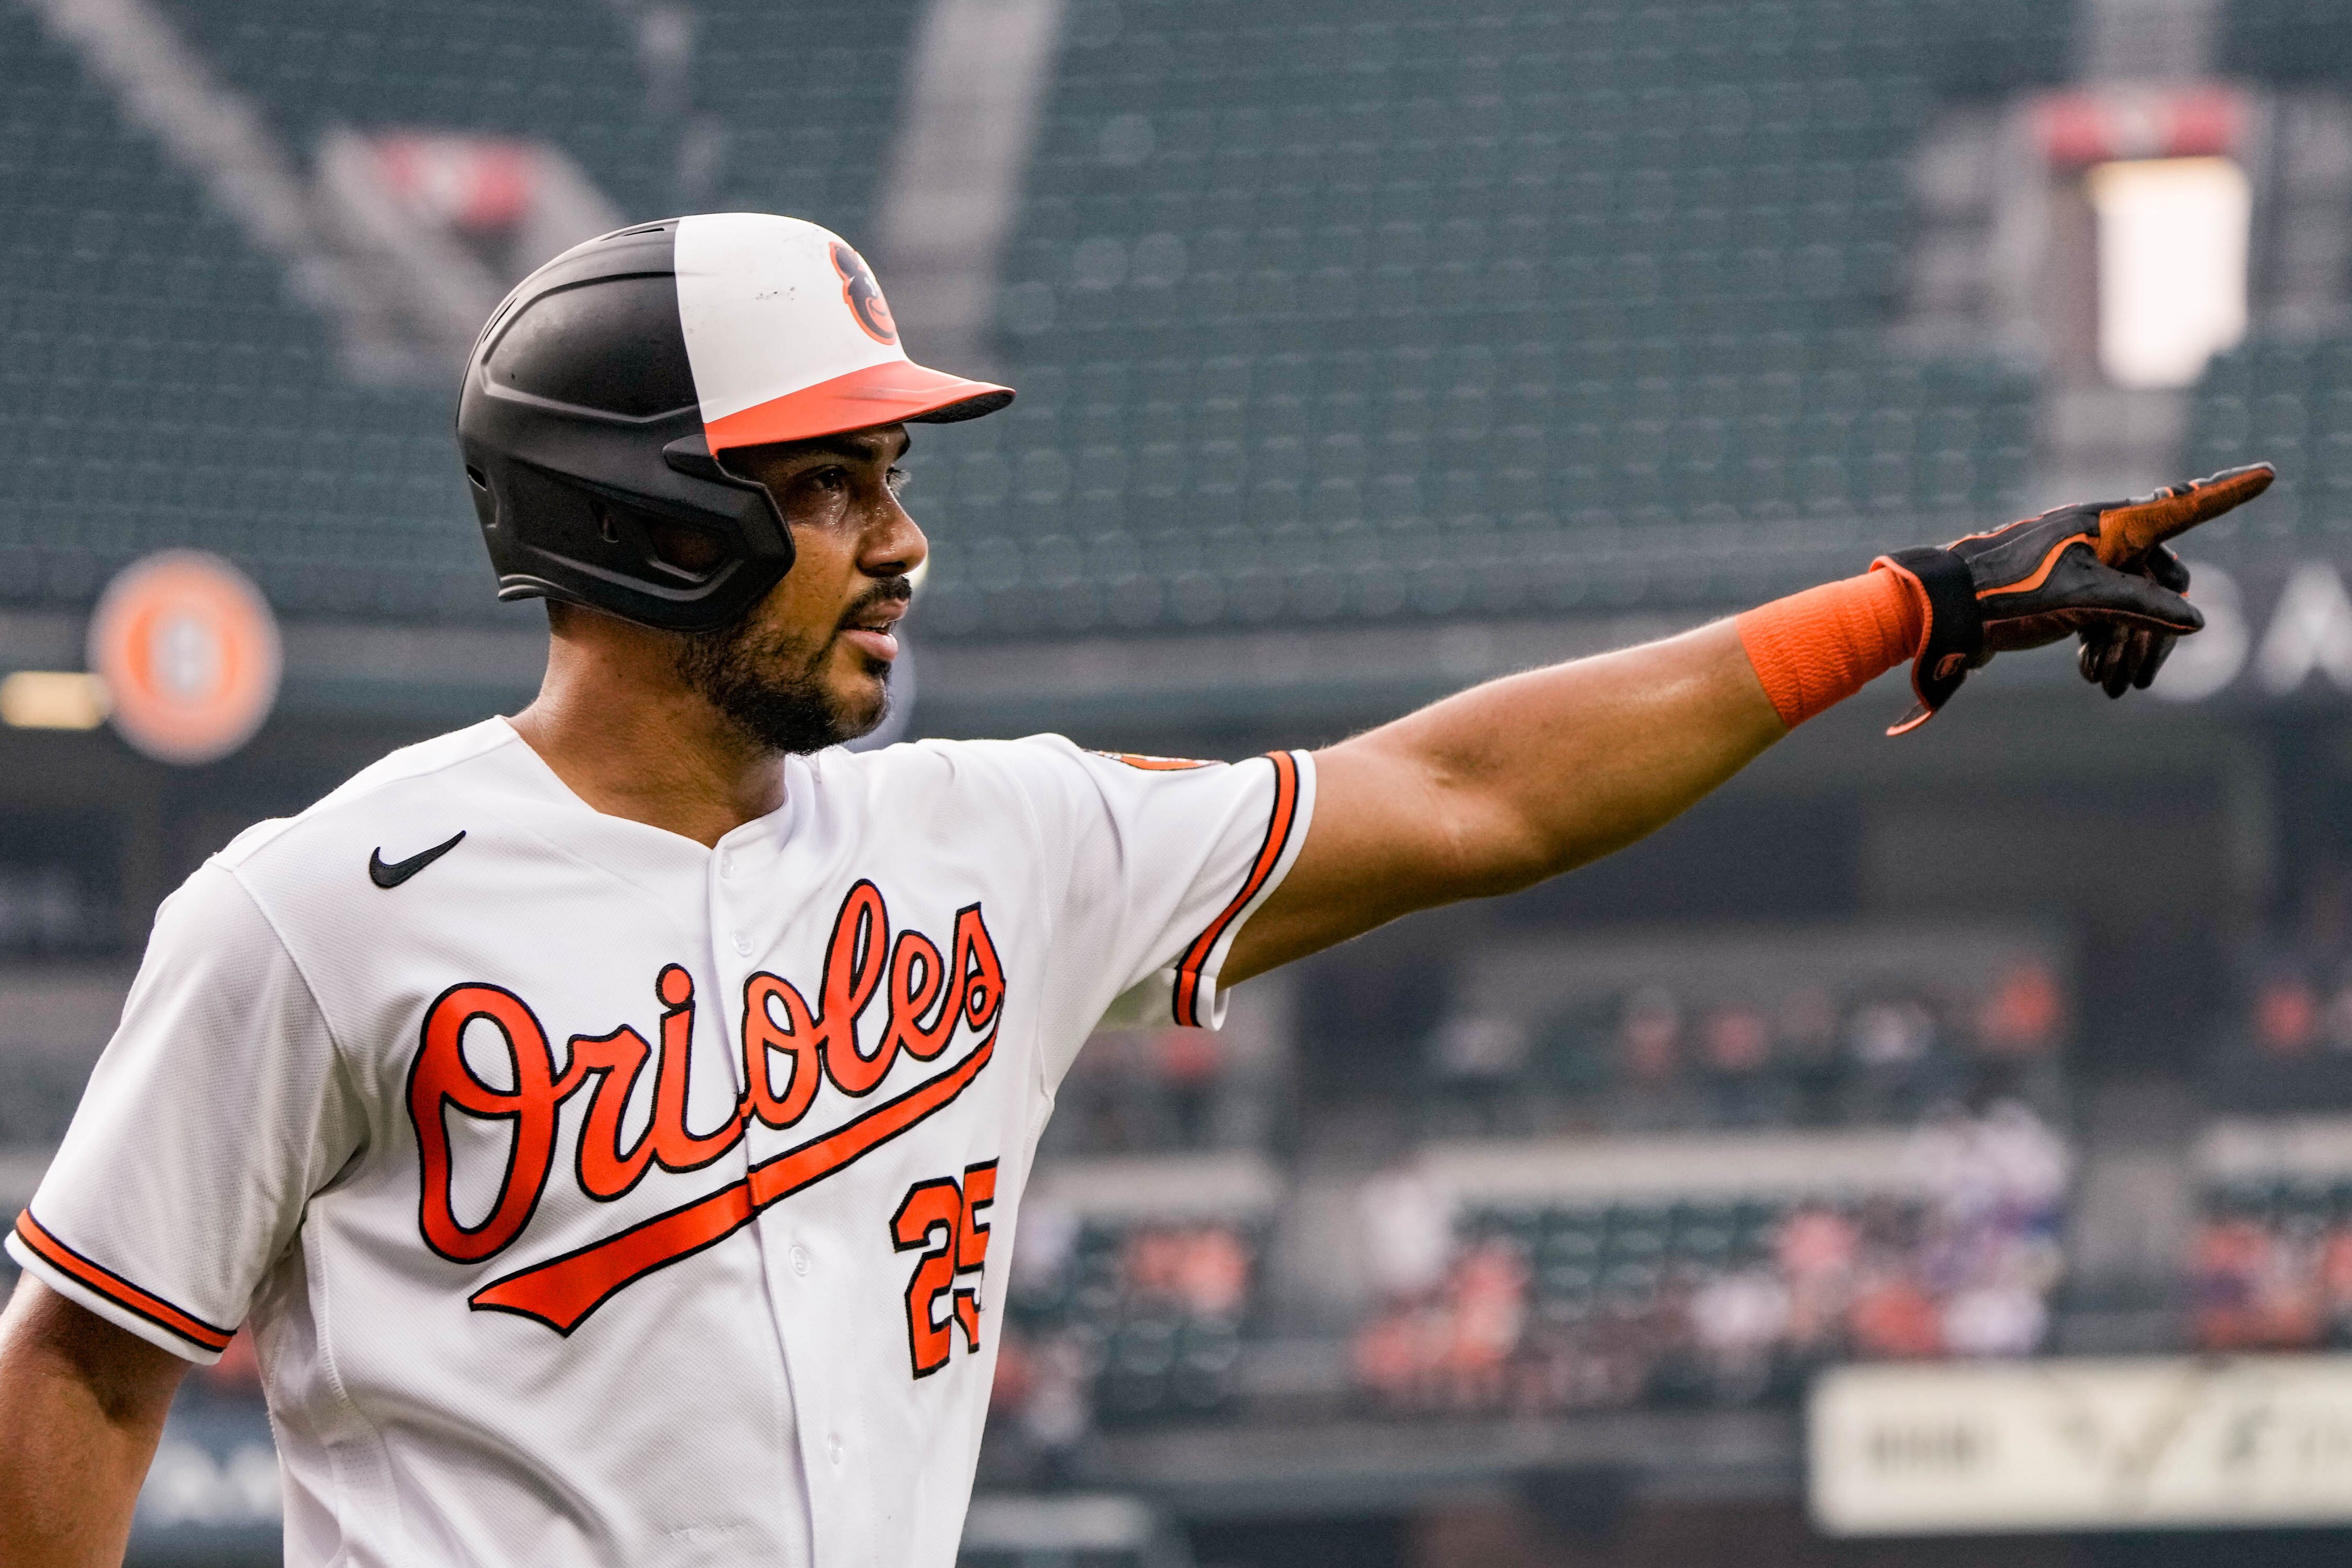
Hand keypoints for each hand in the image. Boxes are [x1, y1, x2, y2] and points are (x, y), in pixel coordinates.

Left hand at [1873, 463, 2273, 732]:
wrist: (1941, 609)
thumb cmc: (2006, 594)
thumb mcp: (2080, 600)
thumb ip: (2140, 604)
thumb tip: (2195, 618)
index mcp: (2103, 524)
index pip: (2178, 508)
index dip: (2224, 493)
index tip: (2268, 473)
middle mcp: (2094, 535)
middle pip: (2156, 570)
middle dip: (2155, 621)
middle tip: (2144, 666)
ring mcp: (2076, 561)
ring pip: (2130, 597)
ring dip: (2126, 643)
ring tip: (2110, 683)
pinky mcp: (2058, 588)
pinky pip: (2103, 611)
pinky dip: (2105, 641)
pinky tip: (2092, 671)